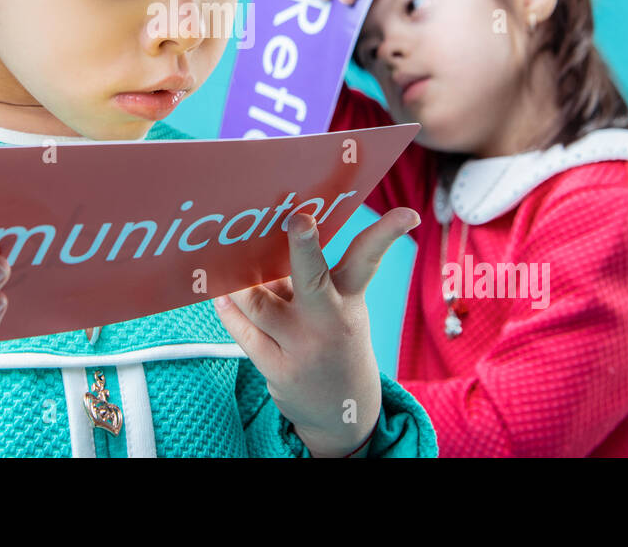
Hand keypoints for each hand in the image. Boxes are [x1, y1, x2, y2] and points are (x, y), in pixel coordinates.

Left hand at [213, 206, 420, 456]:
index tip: (407, 214)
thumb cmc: (332, 341)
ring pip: (260, 303)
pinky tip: (220, 296)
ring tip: (221, 261)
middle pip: (313, 276)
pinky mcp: (279, 369)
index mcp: (349, 298)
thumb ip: (300, 279)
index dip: (386, 233)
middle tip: (299, 219)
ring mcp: (303, 346)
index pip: (368, 259)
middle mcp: (329, 320)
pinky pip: (245, 331)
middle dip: (305, 246)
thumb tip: (251, 247)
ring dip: (237, 282)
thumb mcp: (334, 309)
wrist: (343, 413)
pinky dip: (229, 310)